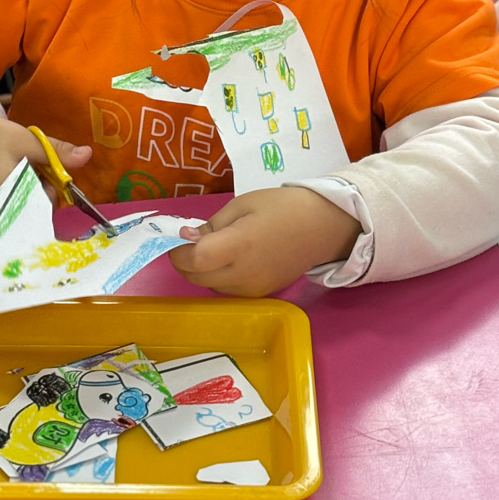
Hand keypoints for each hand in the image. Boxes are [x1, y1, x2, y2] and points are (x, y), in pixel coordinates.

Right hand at [0, 112, 91, 205]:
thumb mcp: (28, 140)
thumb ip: (57, 153)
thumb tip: (87, 155)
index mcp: (9, 195)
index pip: (43, 205)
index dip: (51, 187)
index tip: (45, 169)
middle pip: (33, 211)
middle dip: (39, 190)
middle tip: (30, 166)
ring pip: (21, 210)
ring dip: (27, 192)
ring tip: (16, 169)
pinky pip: (8, 209)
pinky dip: (14, 195)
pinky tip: (7, 177)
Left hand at [170, 186, 361, 296]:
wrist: (321, 227)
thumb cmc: (281, 207)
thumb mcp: (242, 204)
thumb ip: (212, 225)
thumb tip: (186, 238)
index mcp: (240, 245)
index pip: (196, 259)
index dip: (178, 251)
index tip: (178, 237)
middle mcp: (244, 273)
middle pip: (197, 277)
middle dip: (184, 261)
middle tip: (189, 241)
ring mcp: (253, 288)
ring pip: (209, 285)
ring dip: (200, 270)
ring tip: (211, 248)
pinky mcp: (259, 295)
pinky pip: (226, 289)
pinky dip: (217, 277)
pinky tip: (228, 259)